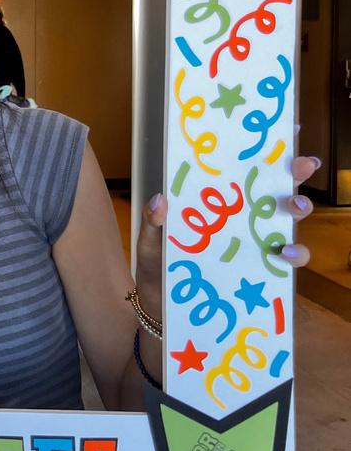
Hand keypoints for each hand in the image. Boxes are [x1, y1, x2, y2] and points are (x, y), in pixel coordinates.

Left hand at [134, 154, 319, 323]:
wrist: (164, 321)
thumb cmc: (159, 277)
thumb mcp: (150, 249)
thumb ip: (152, 226)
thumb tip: (159, 200)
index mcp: (215, 210)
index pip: (242, 175)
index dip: (266, 153)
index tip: (285, 130)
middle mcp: (241, 225)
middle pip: (276, 192)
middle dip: (294, 174)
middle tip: (301, 163)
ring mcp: (254, 250)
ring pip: (289, 224)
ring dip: (298, 209)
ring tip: (294, 206)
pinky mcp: (262, 278)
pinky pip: (288, 265)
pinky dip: (293, 255)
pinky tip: (284, 252)